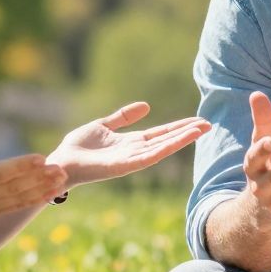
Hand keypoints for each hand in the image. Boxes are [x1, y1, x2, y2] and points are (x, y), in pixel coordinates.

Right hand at [0, 118, 69, 220]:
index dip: (20, 165)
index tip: (40, 157)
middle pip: (14, 186)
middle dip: (39, 177)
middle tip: (60, 167)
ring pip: (19, 197)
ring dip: (42, 188)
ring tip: (62, 177)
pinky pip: (17, 206)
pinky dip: (36, 199)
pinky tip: (53, 192)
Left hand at [49, 102, 210, 189]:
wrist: (62, 161)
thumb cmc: (78, 146)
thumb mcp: (104, 125)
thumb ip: (123, 117)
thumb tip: (146, 106)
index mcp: (132, 142)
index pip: (161, 134)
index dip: (179, 127)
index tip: (198, 121)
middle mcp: (136, 152)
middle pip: (167, 140)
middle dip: (187, 132)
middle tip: (208, 124)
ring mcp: (133, 159)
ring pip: (163, 148)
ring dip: (182, 139)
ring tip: (201, 129)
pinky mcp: (126, 165)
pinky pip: (151, 155)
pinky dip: (167, 147)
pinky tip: (180, 140)